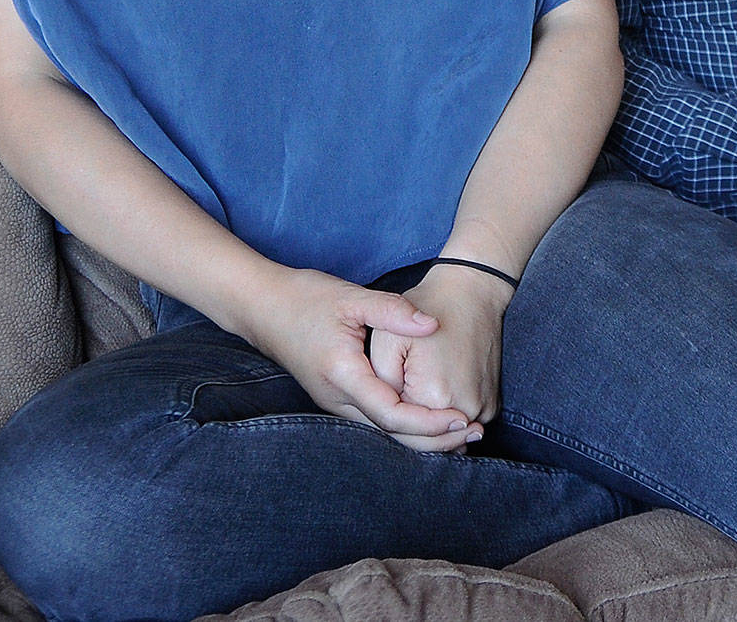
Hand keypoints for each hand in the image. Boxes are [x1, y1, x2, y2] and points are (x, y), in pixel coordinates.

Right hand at [236, 267, 479, 452]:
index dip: (431, 422)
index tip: (463, 419)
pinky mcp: (335, 398)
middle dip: (435, 439)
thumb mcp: (350, 297)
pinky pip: (375, 421)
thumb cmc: (303, 298)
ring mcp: (334, 402)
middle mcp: (337, 399)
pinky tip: (429, 420)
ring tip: (461, 431)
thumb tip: (432, 324)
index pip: (393, 414)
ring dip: (422, 435)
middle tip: (475, 432)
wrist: (260, 306)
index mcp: (342, 375)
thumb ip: (392, 311)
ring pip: (383, 433)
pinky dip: (405, 425)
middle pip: (391, 434)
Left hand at [368, 264, 509, 448]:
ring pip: (445, 437)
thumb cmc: (428, 308)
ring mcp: (484, 411)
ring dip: (428, 425)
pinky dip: (447, 418)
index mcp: (436, 396)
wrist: (473, 292)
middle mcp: (466, 410)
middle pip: (424, 438)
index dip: (385, 416)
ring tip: (414, 392)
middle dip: (406, 425)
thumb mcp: (388, 338)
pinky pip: (462, 426)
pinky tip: (435, 391)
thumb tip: (383, 412)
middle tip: (392, 397)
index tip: (376, 399)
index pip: (401, 428)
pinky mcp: (493, 406)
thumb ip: (381, 383)